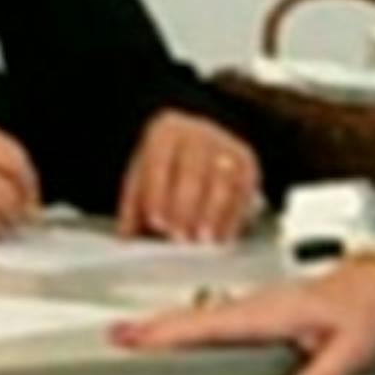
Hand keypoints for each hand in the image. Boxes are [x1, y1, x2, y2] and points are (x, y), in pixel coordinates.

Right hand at [114, 251, 374, 374]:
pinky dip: (188, 323)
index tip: (138, 339)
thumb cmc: (368, 311)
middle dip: (153, 327)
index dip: (172, 334)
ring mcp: (258, 305)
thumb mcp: (351, 351)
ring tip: (132, 336)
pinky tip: (178, 331)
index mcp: (273, 313)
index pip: (212, 326)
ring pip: (202, 315)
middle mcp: (260, 305)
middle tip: (115, 338)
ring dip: (165, 324)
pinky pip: (215, 316)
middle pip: (196, 318)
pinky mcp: (260, 309)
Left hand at [118, 109, 265, 247]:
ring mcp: (225, 145)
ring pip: (221, 180)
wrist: (200, 148)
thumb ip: (133, 208)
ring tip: (203, 241)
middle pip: (192, 170)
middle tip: (179, 237)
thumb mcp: (143, 180)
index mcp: (165, 132)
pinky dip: (233, 217)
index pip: (158, 161)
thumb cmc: (166, 170)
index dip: (157, 193)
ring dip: (212, 213)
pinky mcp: (246, 163)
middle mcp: (197, 133)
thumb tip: (127, 237)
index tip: (156, 222)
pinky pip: (242, 191)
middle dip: (185, 207)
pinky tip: (222, 238)